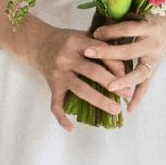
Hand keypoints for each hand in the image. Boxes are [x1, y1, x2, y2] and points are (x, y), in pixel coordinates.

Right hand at [17, 15, 137, 131]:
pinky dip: (62, 118)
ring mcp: (58, 73)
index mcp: (77, 42)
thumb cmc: (66, 40)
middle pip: (93, 72)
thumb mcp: (83, 36)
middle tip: (127, 94)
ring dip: (99, 100)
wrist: (36, 42)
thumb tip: (124, 67)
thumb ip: (102, 46)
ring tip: (115, 110)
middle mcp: (67, 57)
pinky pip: (56, 104)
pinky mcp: (52, 86)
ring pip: (80, 89)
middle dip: (113, 84)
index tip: (129, 75)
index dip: (116, 64)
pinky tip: (72, 128)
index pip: (101, 53)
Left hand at [87, 12, 165, 111]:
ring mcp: (155, 58)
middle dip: (108, 53)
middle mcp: (153, 44)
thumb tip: (97, 26)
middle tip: (88, 53)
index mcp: (148, 27)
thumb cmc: (151, 18)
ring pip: (140, 72)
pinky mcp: (155, 68)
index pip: (127, 29)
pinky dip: (139, 97)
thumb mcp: (140, 13)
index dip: (111, 31)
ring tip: (110, 87)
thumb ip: (122, 20)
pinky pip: (147, 85)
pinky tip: (130, 109)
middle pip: (129, 51)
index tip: (94, 33)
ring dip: (124, 81)